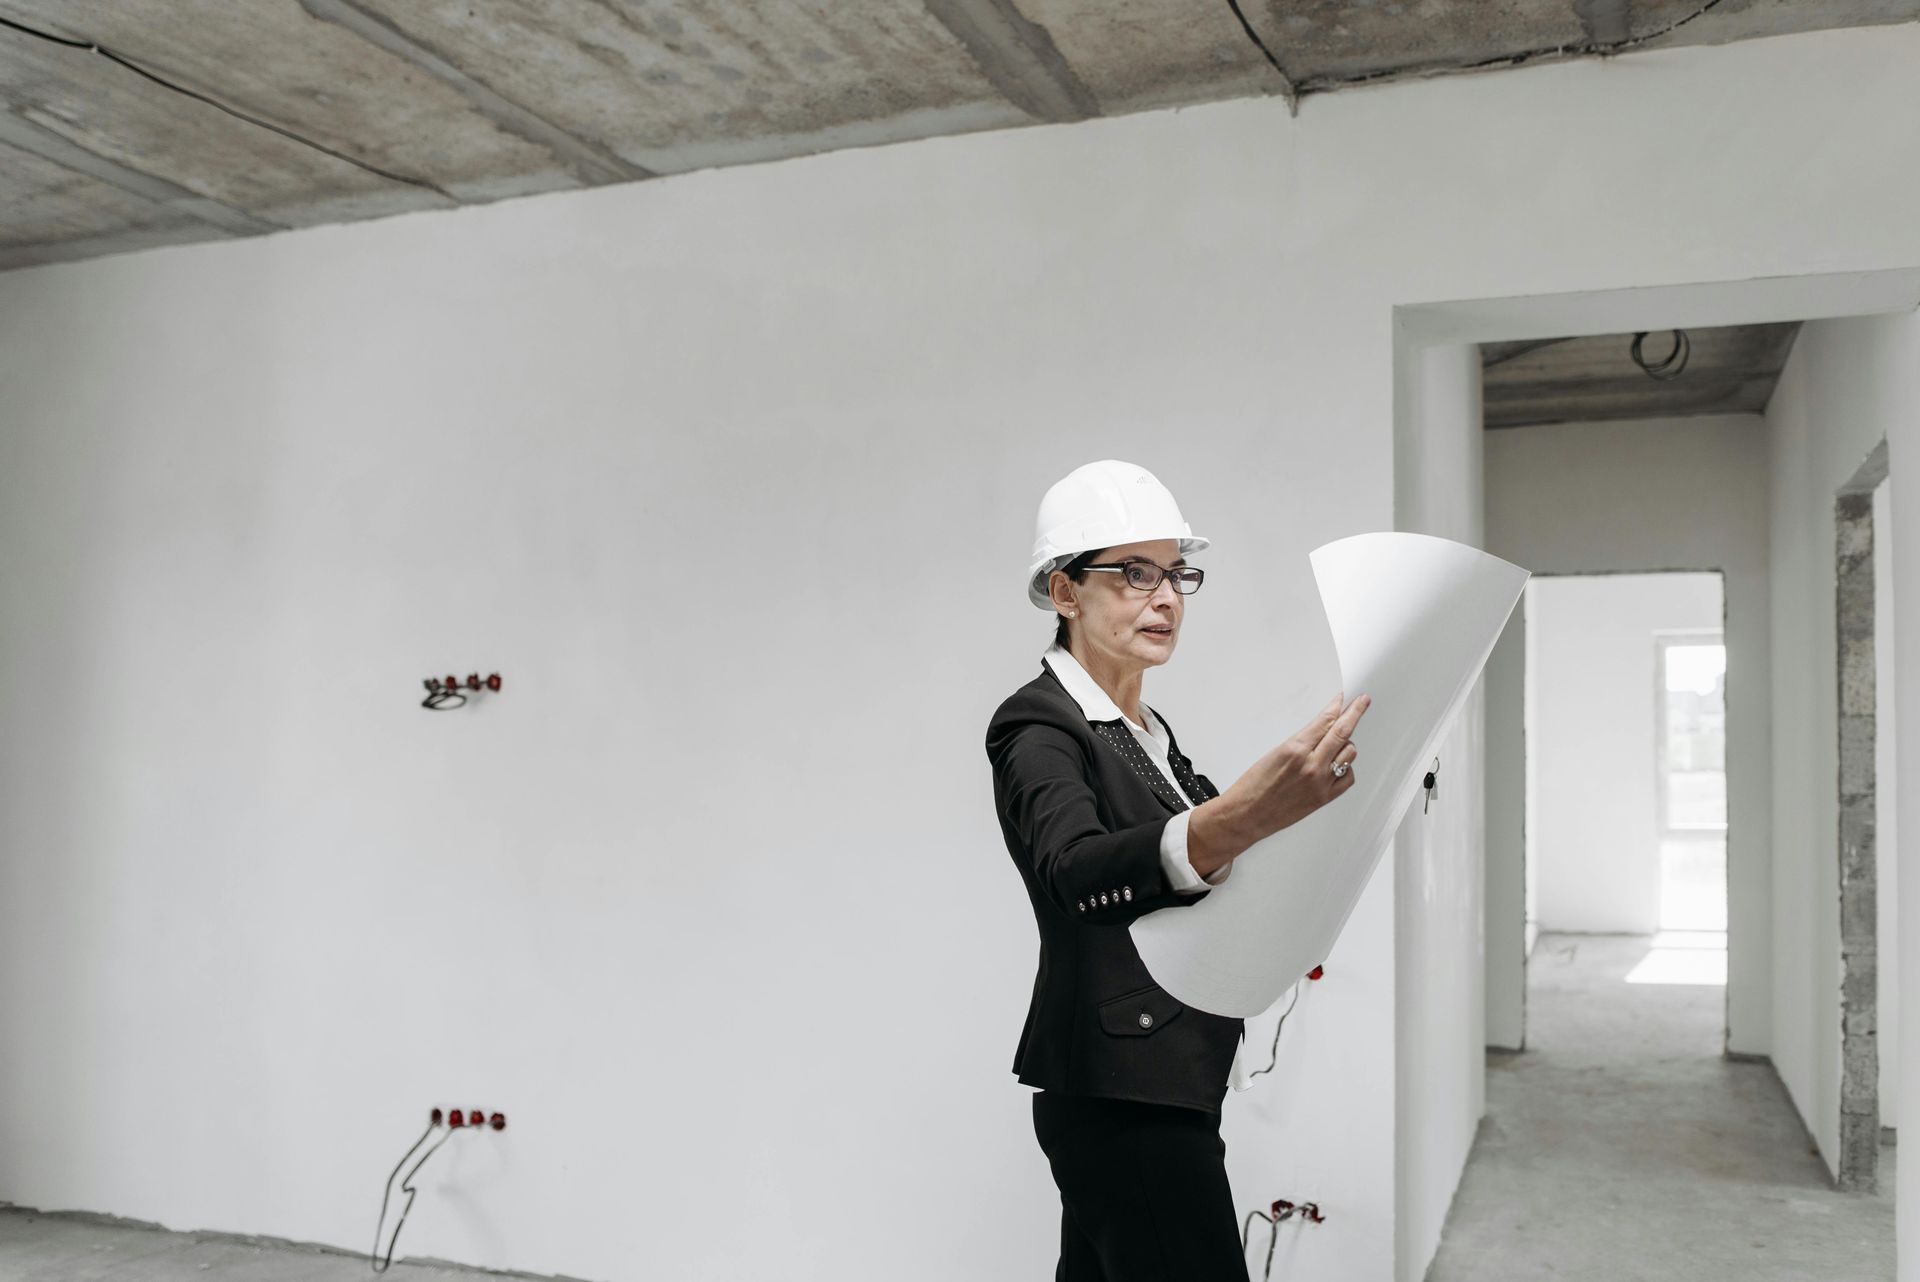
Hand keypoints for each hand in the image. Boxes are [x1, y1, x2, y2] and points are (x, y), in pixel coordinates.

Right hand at [1225, 692, 1369, 845]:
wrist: (1247, 814)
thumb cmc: (1253, 786)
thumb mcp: (1274, 753)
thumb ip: (1301, 742)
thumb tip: (1320, 730)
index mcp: (1295, 749)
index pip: (1324, 721)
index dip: (1337, 706)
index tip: (1343, 699)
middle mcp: (1311, 765)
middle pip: (1342, 732)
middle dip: (1355, 712)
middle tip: (1362, 702)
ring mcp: (1321, 782)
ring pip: (1349, 753)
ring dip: (1347, 744)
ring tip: (1339, 742)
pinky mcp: (1324, 798)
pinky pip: (1348, 777)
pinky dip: (1346, 768)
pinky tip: (1338, 765)